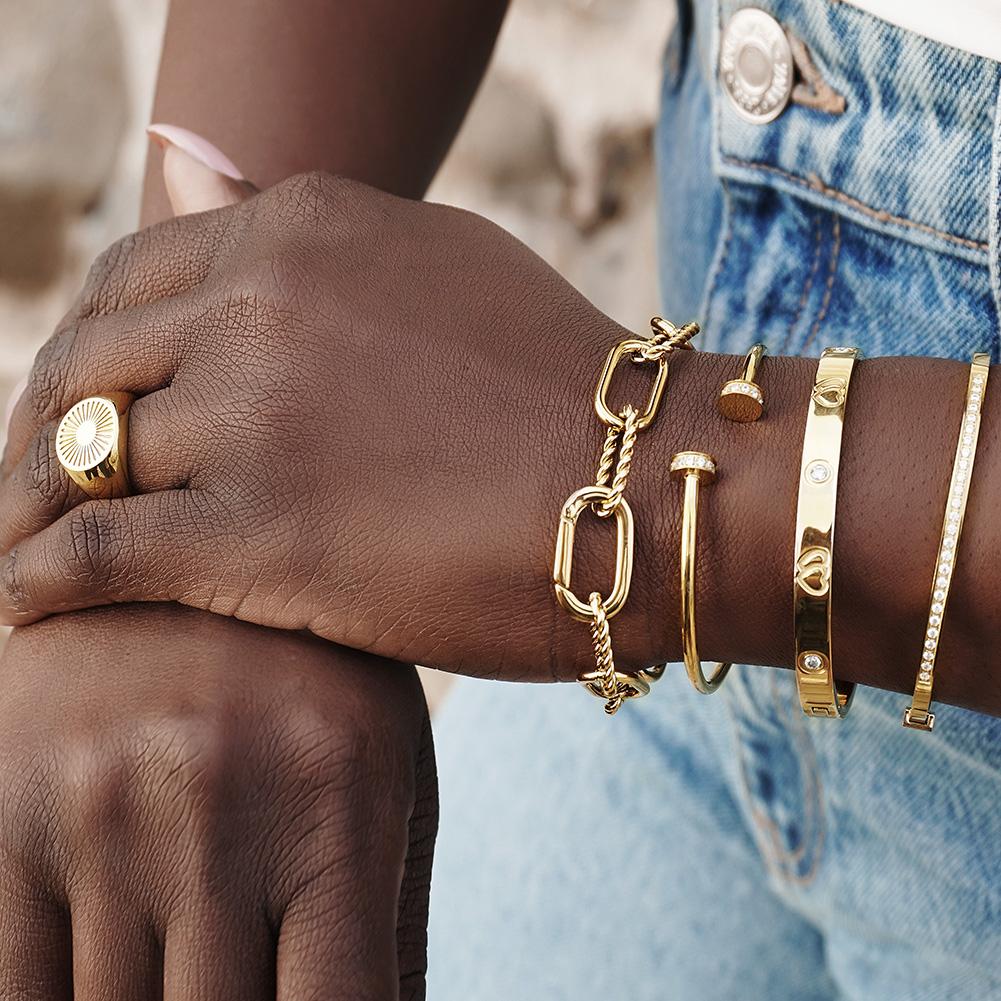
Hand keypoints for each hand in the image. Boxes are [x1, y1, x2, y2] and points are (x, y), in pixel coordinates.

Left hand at [0, 170, 656, 679]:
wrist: (656, 490)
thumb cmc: (558, 389)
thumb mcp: (431, 259)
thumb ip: (303, 223)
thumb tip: (184, 164)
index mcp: (298, 229)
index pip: (127, 281)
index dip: (87, 352)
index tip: (83, 408)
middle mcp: (258, 304)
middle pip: (81, 365)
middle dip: (38, 429)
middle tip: (32, 486)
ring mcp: (252, 417)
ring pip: (70, 460)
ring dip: (28, 509)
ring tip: (20, 548)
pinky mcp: (256, 538)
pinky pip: (93, 554)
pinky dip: (39, 581)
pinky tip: (25, 606)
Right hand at [0, 603, 436, 998]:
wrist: (172, 562)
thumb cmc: (308, 687)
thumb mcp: (382, 772)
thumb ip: (385, 917)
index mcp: (336, 797)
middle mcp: (215, 803)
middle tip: (236, 974)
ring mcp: (97, 810)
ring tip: (185, 952)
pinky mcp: (2, 811)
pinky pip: (15, 989)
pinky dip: (60, 999)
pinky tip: (109, 963)